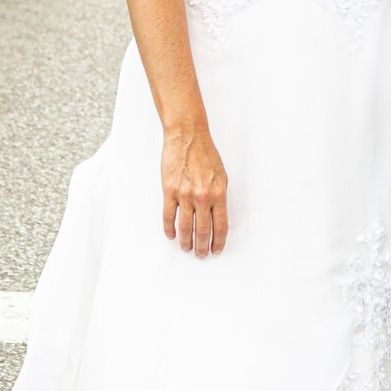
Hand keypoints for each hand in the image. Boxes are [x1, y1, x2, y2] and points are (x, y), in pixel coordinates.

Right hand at [161, 124, 228, 254]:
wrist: (187, 136)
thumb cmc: (205, 153)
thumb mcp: (221, 176)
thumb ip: (219, 197)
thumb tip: (216, 216)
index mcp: (218, 193)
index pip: (221, 226)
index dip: (219, 241)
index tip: (216, 249)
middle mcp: (202, 197)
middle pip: (203, 231)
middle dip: (202, 246)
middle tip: (201, 254)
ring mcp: (185, 195)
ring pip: (185, 227)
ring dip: (186, 242)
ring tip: (186, 248)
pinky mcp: (169, 191)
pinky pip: (169, 216)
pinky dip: (169, 229)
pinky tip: (171, 235)